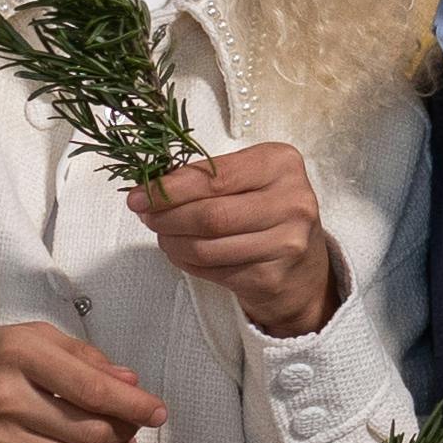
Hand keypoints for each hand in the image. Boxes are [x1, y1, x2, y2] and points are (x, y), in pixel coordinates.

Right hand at [0, 319, 167, 442]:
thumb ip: (84, 357)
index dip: (134, 404)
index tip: (158, 411)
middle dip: (126, 432)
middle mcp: (6, 400)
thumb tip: (131, 382)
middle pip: (90, 431)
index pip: (93, 388)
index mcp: (19, 356)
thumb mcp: (32, 337)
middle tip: (134, 427)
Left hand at [129, 142, 340, 340]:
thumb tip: (149, 190)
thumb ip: (208, 177)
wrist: (303, 267)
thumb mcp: (249, 179)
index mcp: (282, 164)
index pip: (215, 177)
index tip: (138, 195)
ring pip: (207, 247)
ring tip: (162, 234)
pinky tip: (181, 252)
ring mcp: (286, 244)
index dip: (170, 188)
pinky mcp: (271, 278)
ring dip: (172, 242)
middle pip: (210, 215)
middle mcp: (292, 202)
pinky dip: (186, 262)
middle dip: (167, 217)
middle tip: (145, 216)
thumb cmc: (267, 210)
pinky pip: (212, 271)